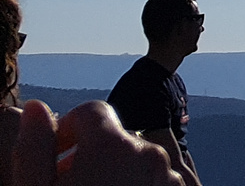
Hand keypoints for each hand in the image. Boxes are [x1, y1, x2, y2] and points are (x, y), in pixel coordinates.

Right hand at [9, 103, 180, 185]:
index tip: (54, 159)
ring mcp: (169, 176)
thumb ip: (35, 147)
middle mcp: (148, 154)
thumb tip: (36, 107)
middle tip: (67, 184)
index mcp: (112, 145)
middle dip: (89, 154)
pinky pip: (156, 177)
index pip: (91, 111)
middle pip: (115, 136)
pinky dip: (138, 183)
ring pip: (136, 158)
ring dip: (114, 171)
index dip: (66, 132)